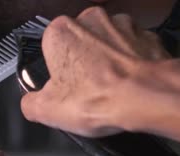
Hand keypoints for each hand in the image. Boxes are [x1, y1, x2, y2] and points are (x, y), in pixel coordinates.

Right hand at [21, 7, 170, 137]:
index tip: (64, 89)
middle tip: (87, 92)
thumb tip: (31, 103)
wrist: (149, 97)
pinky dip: (129, 64)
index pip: (50, 51)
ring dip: (106, 63)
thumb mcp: (47, 111)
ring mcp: (120, 25)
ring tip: (109, 90)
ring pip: (106, 45)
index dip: (56, 74)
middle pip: (78, 46)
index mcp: (60, 32)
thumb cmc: (103, 97)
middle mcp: (90, 20)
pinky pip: (131, 50)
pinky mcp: (145, 35)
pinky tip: (128, 85)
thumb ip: (30, 103)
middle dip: (81, 66)